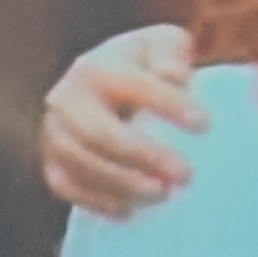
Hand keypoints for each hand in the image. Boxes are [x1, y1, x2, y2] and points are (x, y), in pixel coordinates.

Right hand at [37, 24, 205, 217]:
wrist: (106, 89)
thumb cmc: (144, 67)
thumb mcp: (162, 45)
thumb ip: (172, 52)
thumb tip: (172, 75)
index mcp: (95, 67)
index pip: (132, 86)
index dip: (168, 104)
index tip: (205, 124)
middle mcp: (67, 99)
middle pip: (100, 133)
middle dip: (144, 156)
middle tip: (186, 175)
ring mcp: (55, 133)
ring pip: (81, 164)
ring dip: (124, 184)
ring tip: (165, 194)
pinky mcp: (52, 162)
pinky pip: (66, 186)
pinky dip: (97, 201)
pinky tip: (130, 210)